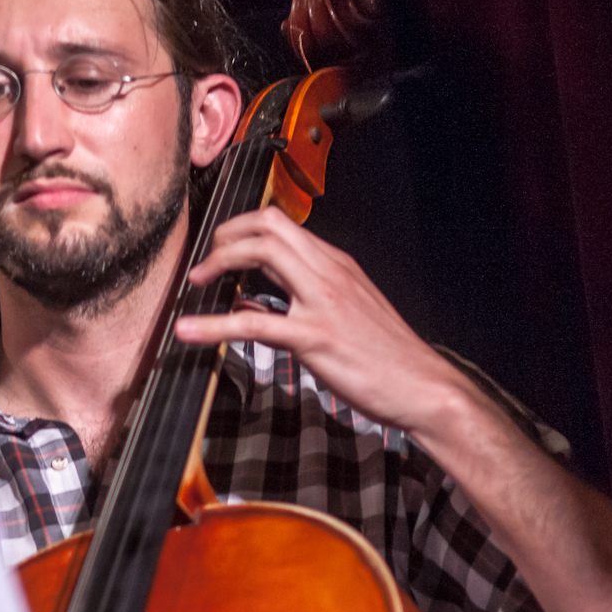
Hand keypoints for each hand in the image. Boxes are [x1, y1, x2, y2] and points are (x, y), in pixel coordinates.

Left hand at [173, 206, 467, 434]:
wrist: (424, 387)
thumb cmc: (385, 357)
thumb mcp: (341, 317)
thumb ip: (296, 302)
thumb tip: (249, 301)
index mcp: (336, 265)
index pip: (282, 224)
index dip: (242, 229)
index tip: (218, 249)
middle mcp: (330, 273)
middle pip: (269, 225)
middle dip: (226, 235)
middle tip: (203, 262)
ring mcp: (323, 302)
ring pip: (264, 253)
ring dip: (219, 261)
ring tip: (194, 281)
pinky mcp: (316, 337)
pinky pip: (255, 322)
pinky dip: (213, 324)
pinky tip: (188, 332)